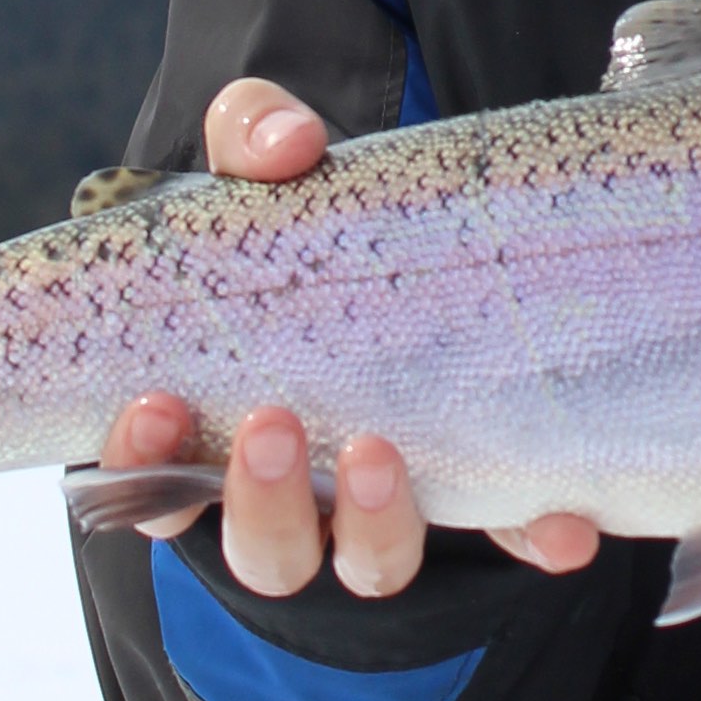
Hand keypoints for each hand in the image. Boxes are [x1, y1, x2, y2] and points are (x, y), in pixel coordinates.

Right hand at [93, 77, 601, 594]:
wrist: (421, 228)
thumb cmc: (309, 217)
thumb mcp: (268, 166)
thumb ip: (255, 138)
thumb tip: (287, 146)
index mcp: (211, 433)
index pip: (151, 481)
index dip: (139, 463)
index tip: (152, 405)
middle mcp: (297, 494)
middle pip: (263, 549)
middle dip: (260, 500)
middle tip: (274, 422)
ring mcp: (387, 506)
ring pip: (367, 563)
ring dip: (370, 524)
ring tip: (379, 451)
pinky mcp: (483, 492)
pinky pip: (506, 534)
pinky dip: (532, 534)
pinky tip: (560, 522)